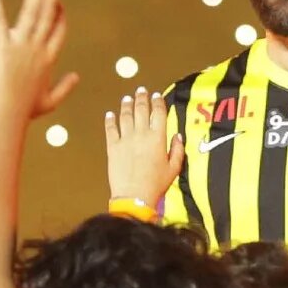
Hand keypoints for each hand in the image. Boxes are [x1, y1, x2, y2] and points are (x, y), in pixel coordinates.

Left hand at [0, 0, 79, 120]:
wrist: (6, 114)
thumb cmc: (25, 111)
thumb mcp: (49, 102)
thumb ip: (65, 88)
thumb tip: (77, 76)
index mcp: (49, 59)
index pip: (58, 31)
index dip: (59, 15)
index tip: (59, 3)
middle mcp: (38, 48)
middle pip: (48, 14)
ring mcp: (21, 45)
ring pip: (31, 11)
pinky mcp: (1, 45)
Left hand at [104, 89, 183, 208]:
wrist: (134, 196)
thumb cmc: (156, 185)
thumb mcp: (174, 168)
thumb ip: (177, 150)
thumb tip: (177, 136)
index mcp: (157, 138)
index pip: (158, 113)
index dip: (158, 102)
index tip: (157, 96)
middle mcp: (141, 135)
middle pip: (141, 110)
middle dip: (141, 98)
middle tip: (141, 90)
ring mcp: (125, 140)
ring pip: (125, 116)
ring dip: (126, 105)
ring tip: (127, 98)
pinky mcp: (113, 147)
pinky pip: (110, 129)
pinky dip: (110, 120)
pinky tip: (110, 114)